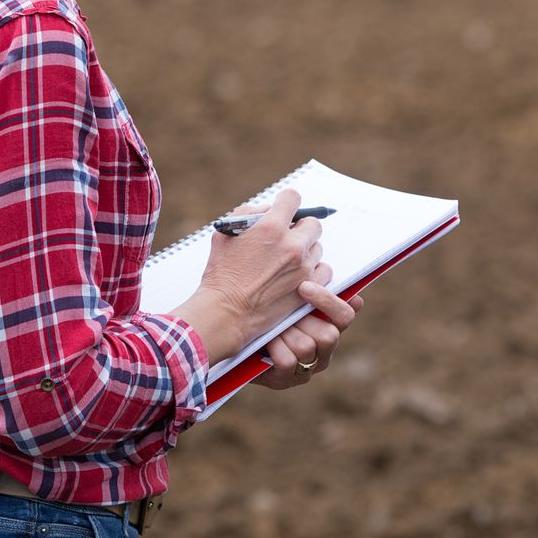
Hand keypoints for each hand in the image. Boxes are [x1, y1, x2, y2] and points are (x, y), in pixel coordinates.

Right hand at [168, 190, 331, 363]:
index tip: (283, 209)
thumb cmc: (221, 275)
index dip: (286, 202)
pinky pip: (324, 270)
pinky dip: (313, 270)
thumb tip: (268, 211)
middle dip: (300, 227)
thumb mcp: (226, 234)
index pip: (292, 198)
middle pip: (313, 223)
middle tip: (288, 237)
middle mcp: (292, 245)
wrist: (227, 314)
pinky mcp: (309, 288)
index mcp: (270, 227)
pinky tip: (297, 275)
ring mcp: (303, 267)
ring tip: (287, 261)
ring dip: (306, 250)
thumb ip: (249, 215)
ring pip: (317, 247)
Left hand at [254, 282, 363, 389]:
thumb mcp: (283, 294)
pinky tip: (262, 341)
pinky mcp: (286, 380)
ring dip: (284, 333)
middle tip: (282, 308)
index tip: (304, 286)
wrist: (232, 334)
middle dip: (302, 320)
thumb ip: (304, 284)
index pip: (345, 315)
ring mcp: (306, 367)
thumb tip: (329, 271)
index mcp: (329, 325)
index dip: (328, 301)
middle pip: (330, 335)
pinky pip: (288, 362)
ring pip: (306, 347)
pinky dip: (273, 348)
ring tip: (269, 325)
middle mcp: (323, 349)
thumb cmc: (260, 309)